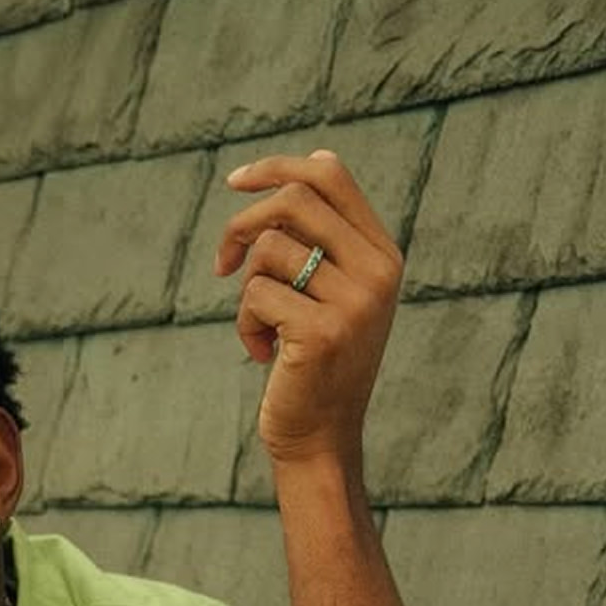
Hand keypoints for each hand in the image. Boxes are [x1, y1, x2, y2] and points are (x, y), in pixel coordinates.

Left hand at [214, 148, 402, 468]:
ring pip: (268, 251)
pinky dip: (245, 325)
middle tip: (222, 265)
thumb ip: (322, 238)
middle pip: (293, 200)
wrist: (321, 439)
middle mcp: (376, 271)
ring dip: (247, 291)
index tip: (235, 183)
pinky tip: (262, 355)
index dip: (276, 167)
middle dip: (242, 225)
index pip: (329, 174)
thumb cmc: (314, 365)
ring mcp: (352, 302)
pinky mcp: (320, 333)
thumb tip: (293, 165)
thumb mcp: (330, 293)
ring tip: (261, 329)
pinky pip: (255, 296)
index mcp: (382, 253)